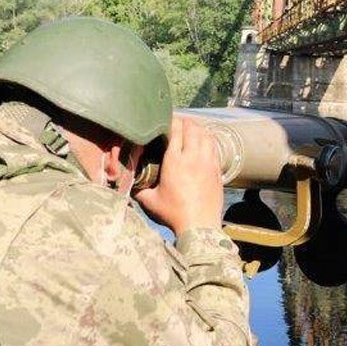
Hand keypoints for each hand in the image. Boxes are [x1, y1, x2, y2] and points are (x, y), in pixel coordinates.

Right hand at [135, 116, 223, 235]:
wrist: (200, 226)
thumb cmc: (174, 213)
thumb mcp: (150, 200)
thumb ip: (138, 188)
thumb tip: (128, 182)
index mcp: (175, 161)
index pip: (175, 130)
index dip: (170, 121)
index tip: (164, 119)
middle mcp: (193, 157)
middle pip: (192, 128)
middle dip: (184, 122)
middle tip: (177, 122)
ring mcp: (208, 162)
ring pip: (206, 134)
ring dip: (198, 129)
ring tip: (190, 129)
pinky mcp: (217, 169)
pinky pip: (214, 146)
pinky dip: (208, 139)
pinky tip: (203, 142)